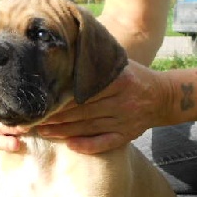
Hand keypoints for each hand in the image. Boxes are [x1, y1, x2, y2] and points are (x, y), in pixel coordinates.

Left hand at [36, 60, 174, 153]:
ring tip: (42, 131)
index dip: (60, 96)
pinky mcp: (127, 136)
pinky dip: (87, 145)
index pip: (84, 90)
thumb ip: (95, 62)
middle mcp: (122, 101)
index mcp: (119, 81)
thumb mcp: (118, 64)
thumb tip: (66, 51)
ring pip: (88, 127)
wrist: (163, 96)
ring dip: (63, 131)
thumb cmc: (133, 77)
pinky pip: (105, 143)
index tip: (40, 99)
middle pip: (82, 110)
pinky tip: (70, 145)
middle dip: (55, 115)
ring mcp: (125, 120)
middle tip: (33, 118)